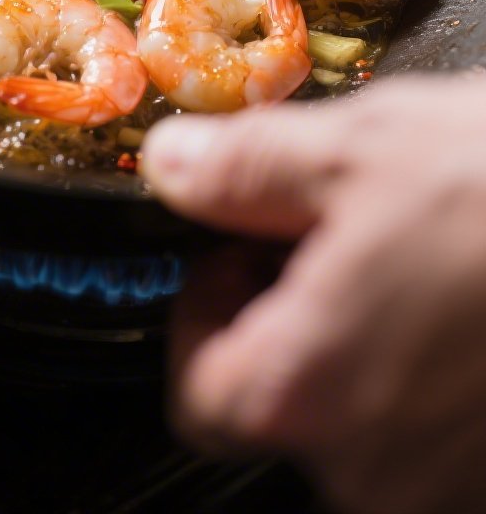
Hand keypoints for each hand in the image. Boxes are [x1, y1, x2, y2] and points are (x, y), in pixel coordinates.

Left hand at [141, 74, 485, 513]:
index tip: (241, 246)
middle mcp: (377, 468)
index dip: (204, 308)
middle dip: (293, 313)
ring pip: (370, 416)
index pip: (198, 392)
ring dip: (370, 336)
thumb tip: (173, 166)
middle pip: (288, 404)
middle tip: (337, 229)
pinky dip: (436, 364)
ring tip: (418, 250)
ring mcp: (455, 481)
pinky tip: (468, 287)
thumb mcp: (355, 150)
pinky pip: (441, 425)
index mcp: (308, 392)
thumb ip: (241, 171)